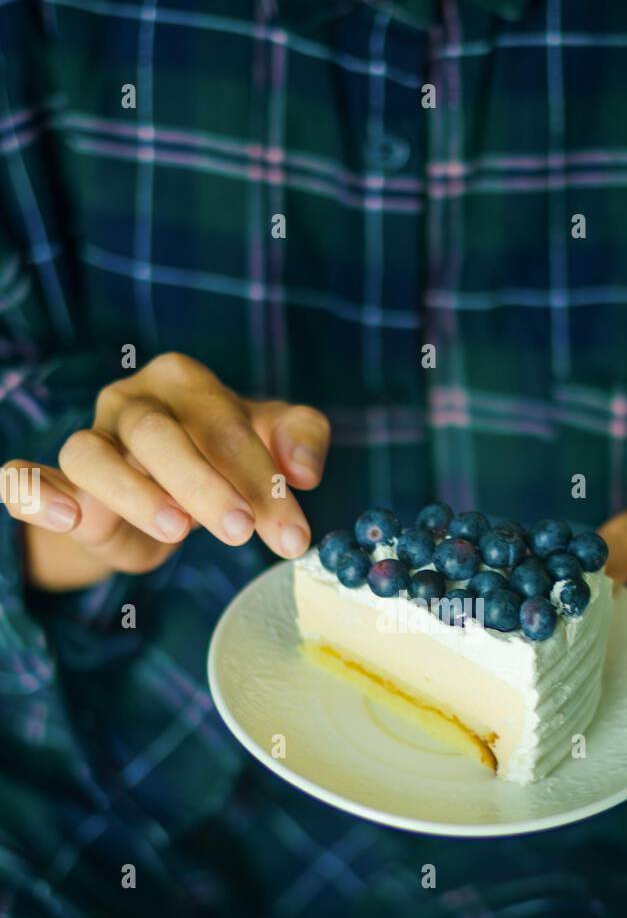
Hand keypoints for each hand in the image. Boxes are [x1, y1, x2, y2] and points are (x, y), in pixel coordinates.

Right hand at [1, 351, 329, 589]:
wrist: (168, 500)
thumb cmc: (221, 461)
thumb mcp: (271, 443)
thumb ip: (301, 436)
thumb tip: (307, 470)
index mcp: (186, 383)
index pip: (226, 426)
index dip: (263, 481)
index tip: (292, 534)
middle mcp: (131, 402)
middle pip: (158, 433)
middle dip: (204, 483)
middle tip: (241, 529)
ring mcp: (89, 439)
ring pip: (92, 455)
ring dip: (133, 492)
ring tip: (176, 530)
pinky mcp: (58, 482)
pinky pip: (26, 477)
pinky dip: (36, 493)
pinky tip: (69, 518)